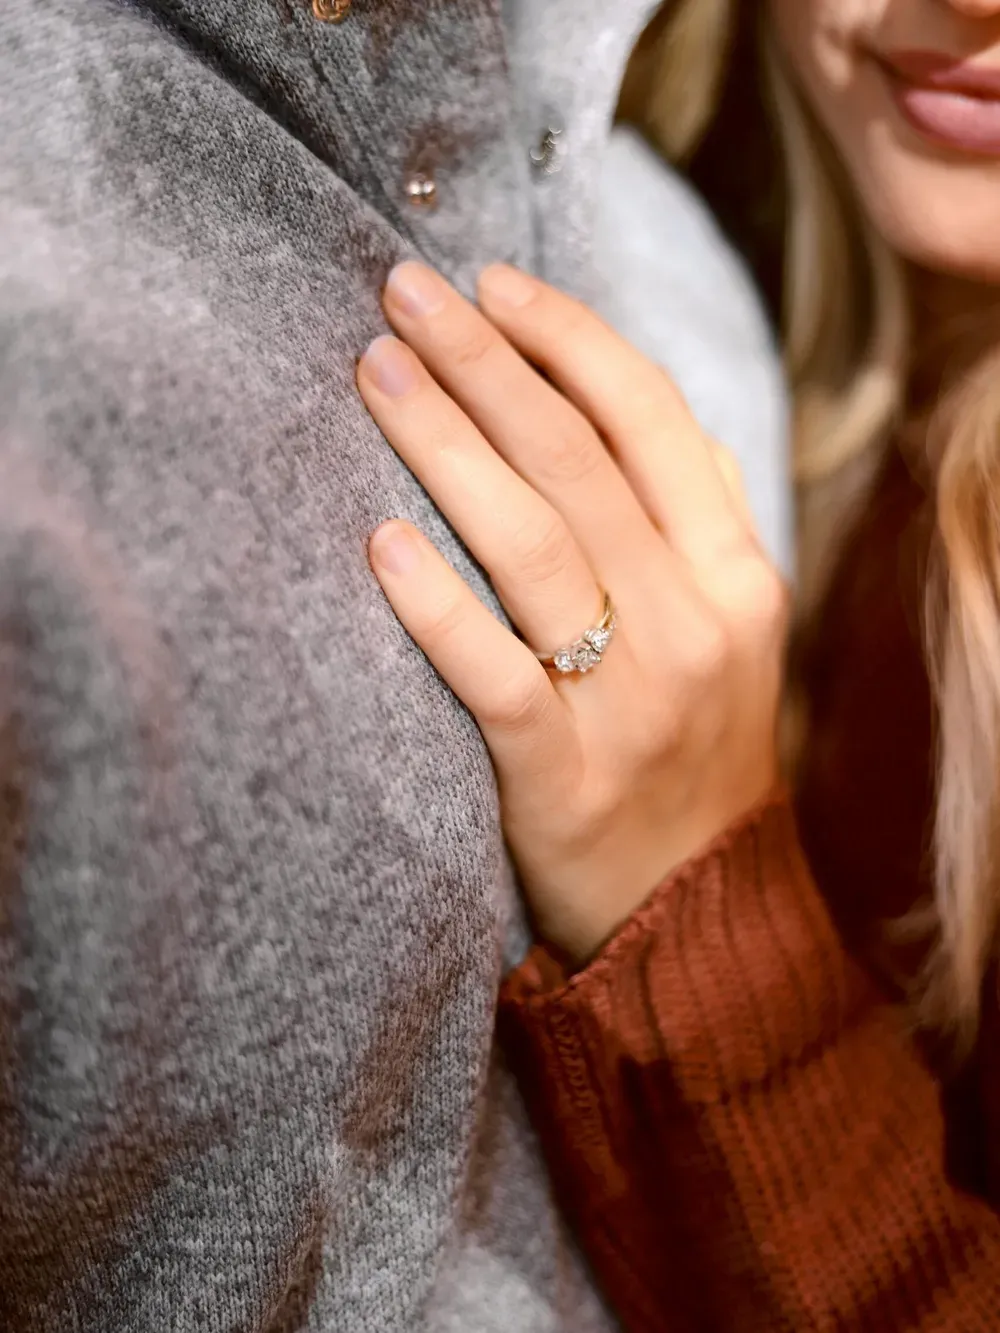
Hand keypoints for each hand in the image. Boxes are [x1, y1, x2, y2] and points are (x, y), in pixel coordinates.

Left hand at [358, 261, 787, 963]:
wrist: (695, 908)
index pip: (652, 420)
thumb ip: (703, 521)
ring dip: (446, 448)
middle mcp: (694, 623)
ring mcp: (633, 702)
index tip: (492, 283)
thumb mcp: (734, 629)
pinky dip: (437, 605)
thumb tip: (666, 419)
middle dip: (485, 364)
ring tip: (375, 373)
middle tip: (402, 293)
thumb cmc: (693, 748)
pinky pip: (496, 676)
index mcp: (736, 573)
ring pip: (534, 547)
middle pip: (578, 462)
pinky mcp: (565, 777)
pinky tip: (379, 544)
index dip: (569, 339)